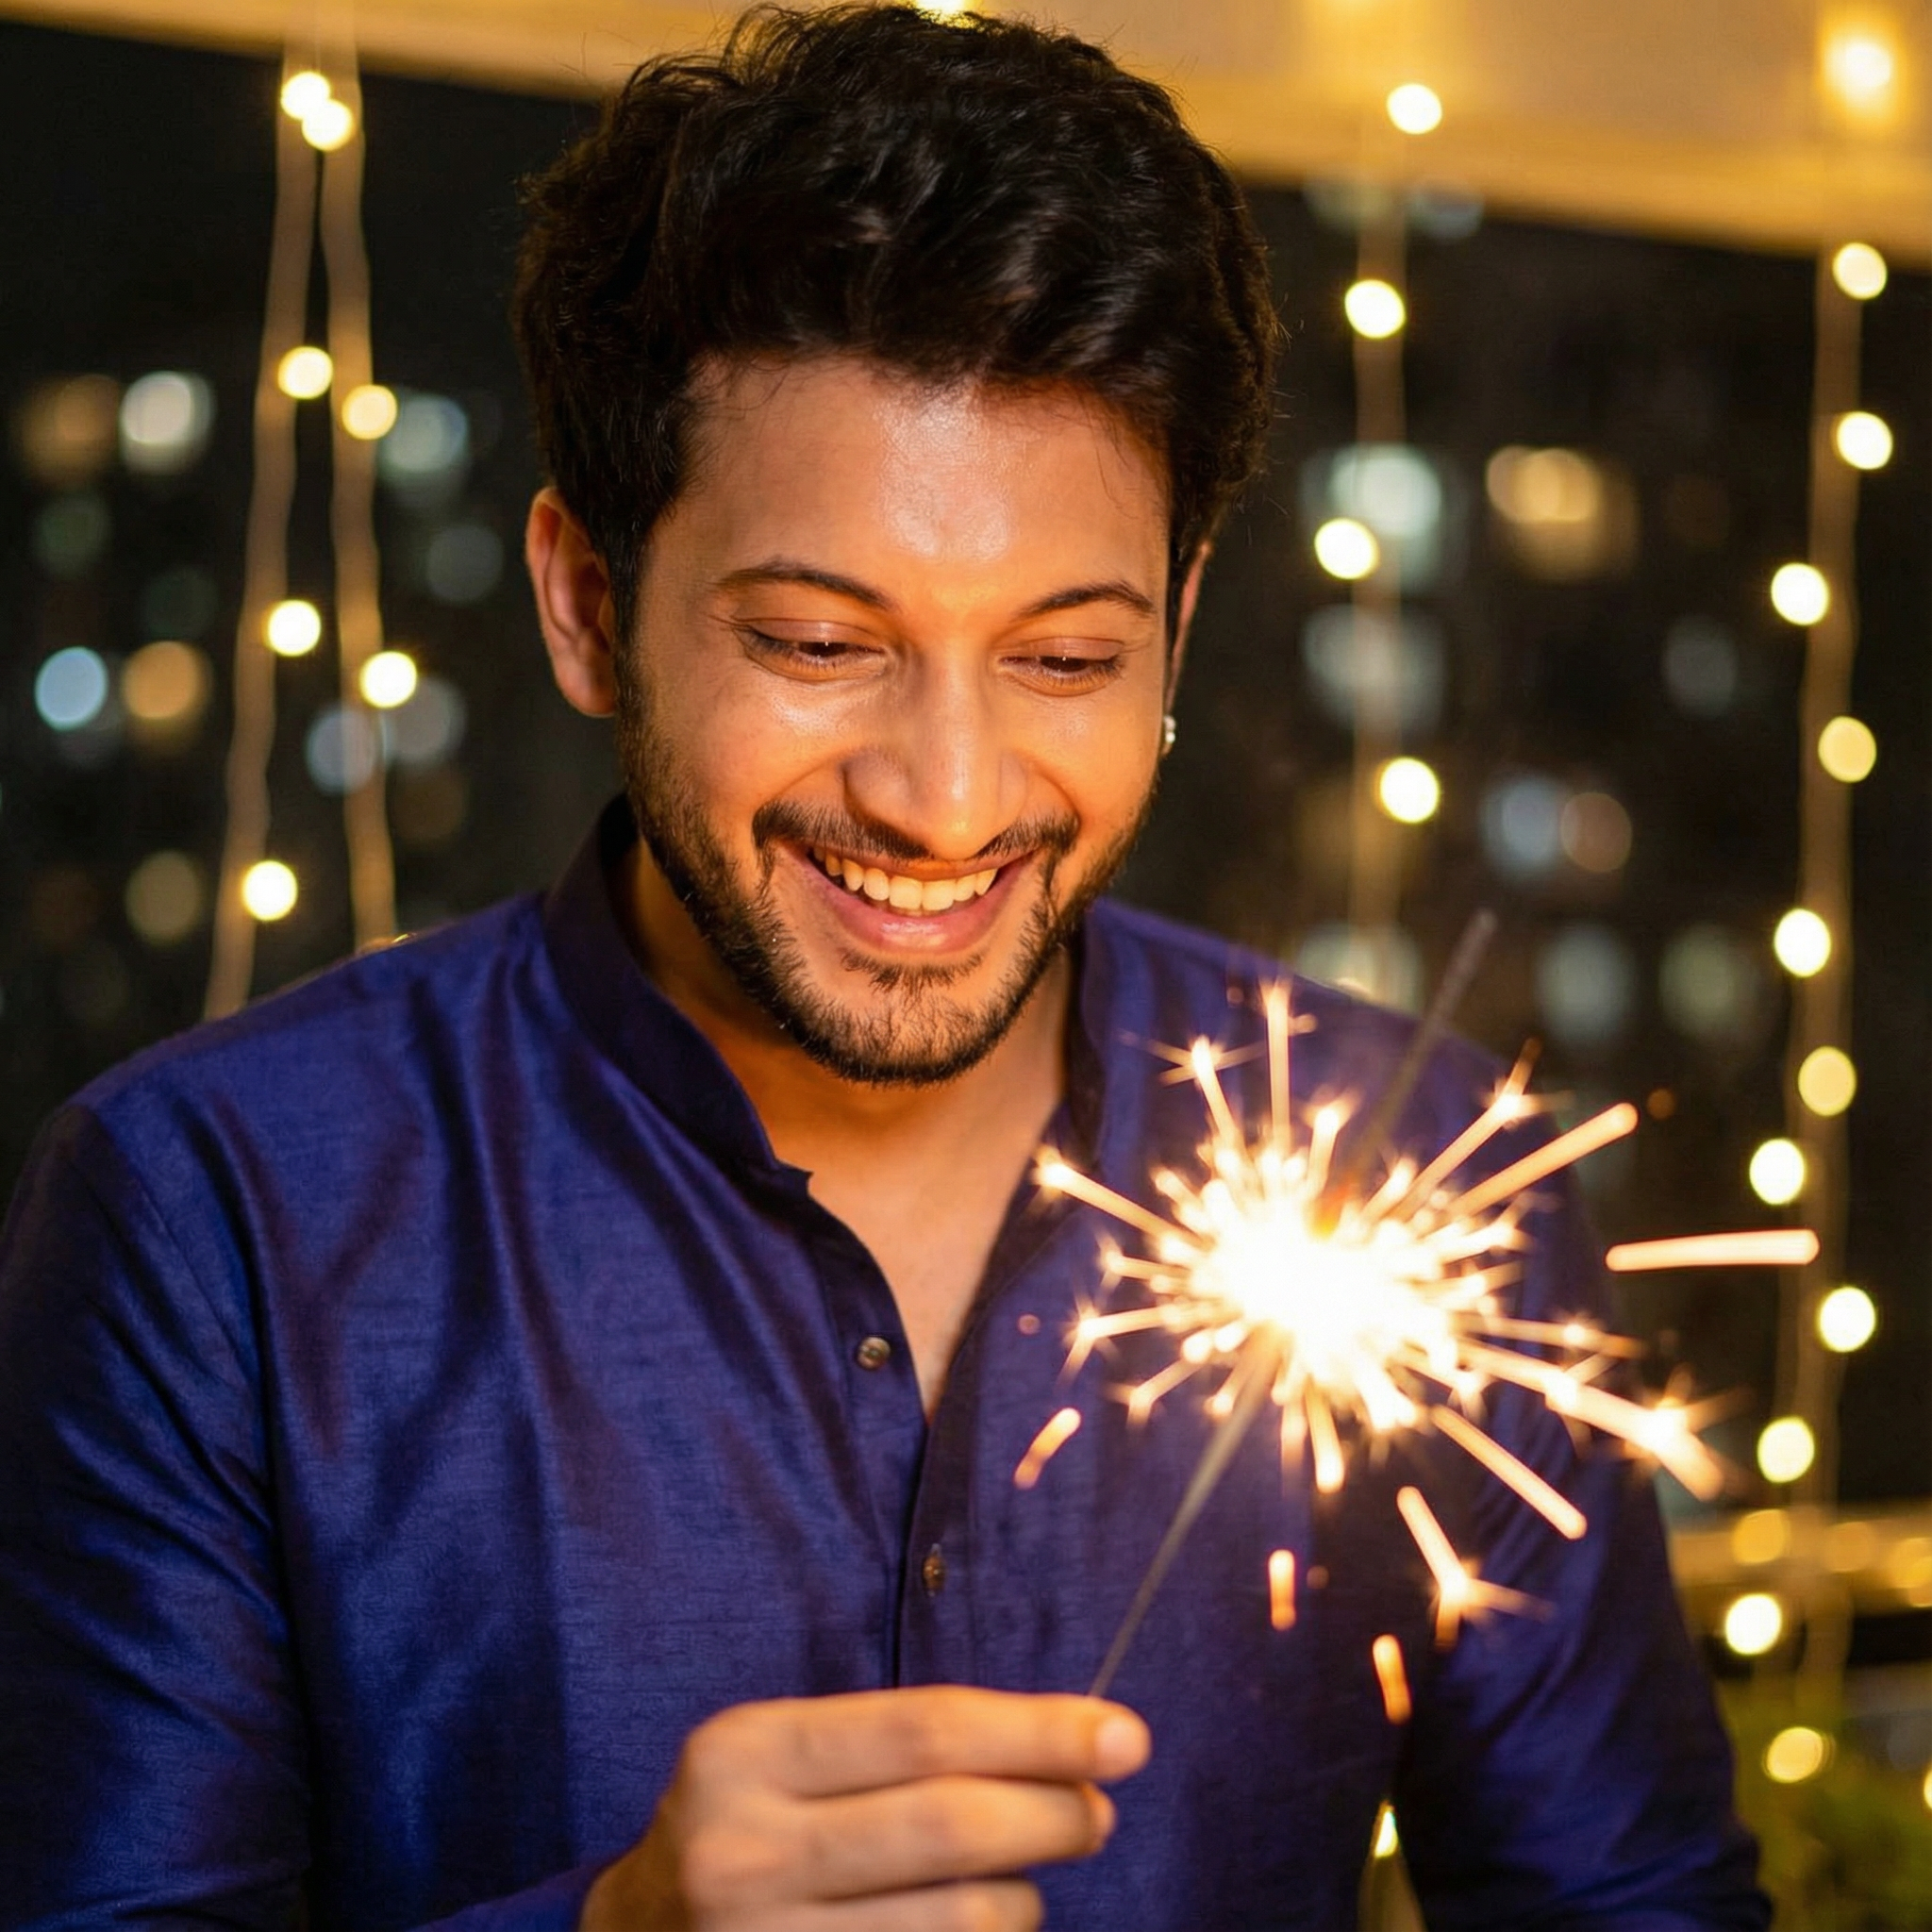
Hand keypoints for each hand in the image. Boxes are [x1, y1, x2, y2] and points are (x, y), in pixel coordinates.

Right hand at [579, 1685, 1150, 1928]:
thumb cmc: (747, 1829)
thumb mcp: (787, 1759)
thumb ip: (907, 1748)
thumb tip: (1073, 1751)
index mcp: (746, 1754)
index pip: (924, 1730)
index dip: (1037, 1730)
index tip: (1125, 1735)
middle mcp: (743, 1854)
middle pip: (950, 1827)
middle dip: (1054, 1814)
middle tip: (1098, 1812)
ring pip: (960, 1923)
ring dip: (1022, 1899)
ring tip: (1018, 1882)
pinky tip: (977, 1930)